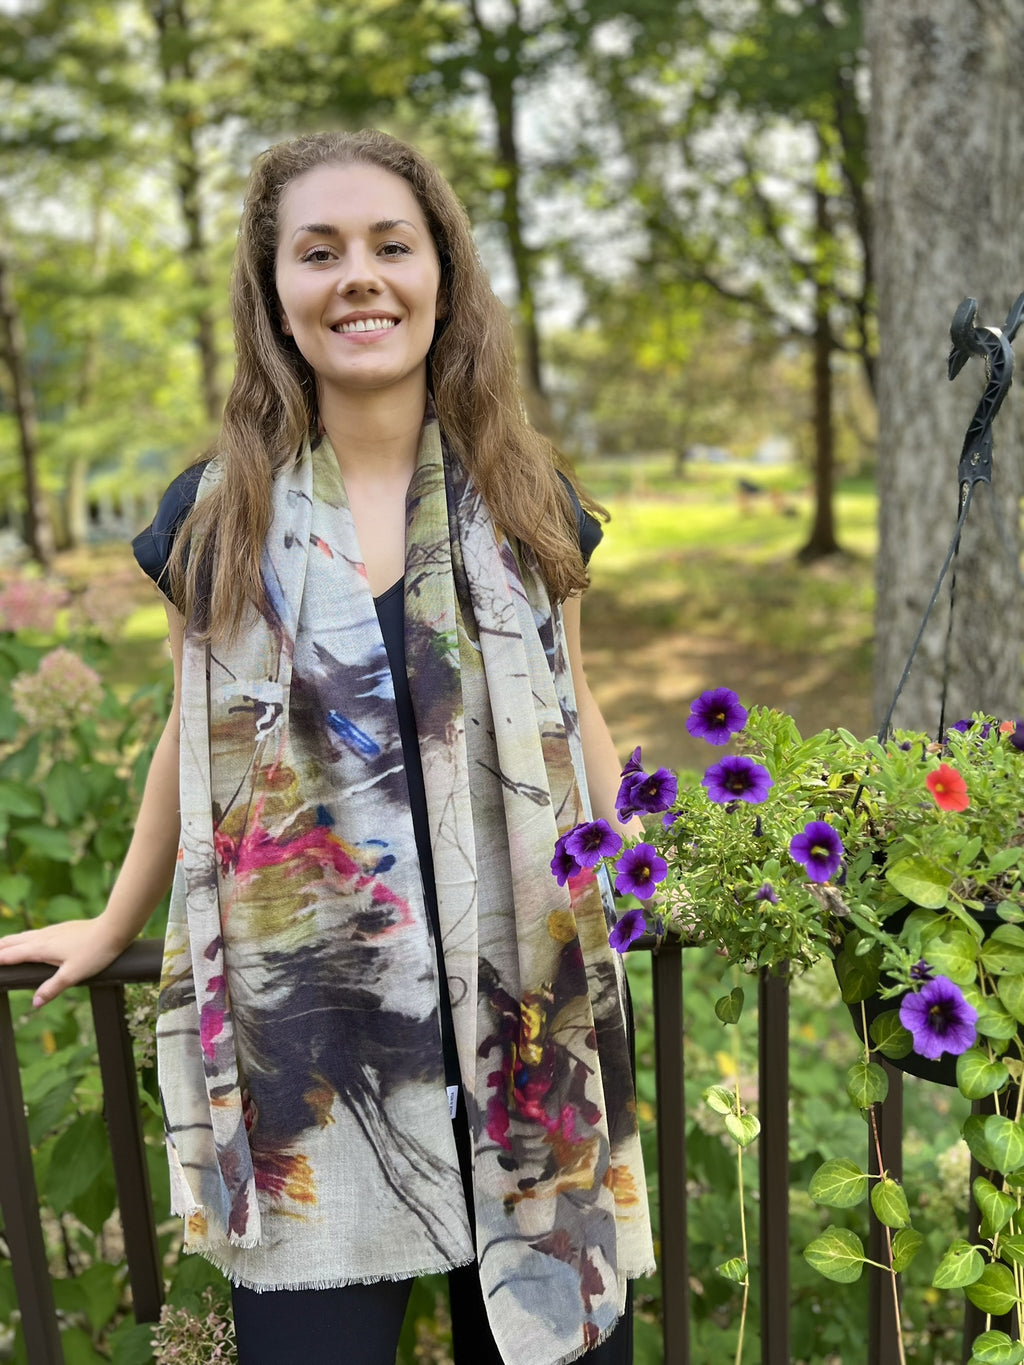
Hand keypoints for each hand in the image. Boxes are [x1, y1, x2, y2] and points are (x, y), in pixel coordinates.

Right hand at [0, 919, 130, 1008]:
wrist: (114, 928)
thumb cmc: (95, 952)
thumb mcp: (73, 975)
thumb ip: (52, 988)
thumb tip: (35, 1003)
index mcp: (41, 948)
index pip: (11, 955)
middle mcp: (43, 937)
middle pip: (13, 942)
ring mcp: (53, 931)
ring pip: (24, 935)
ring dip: (10, 941)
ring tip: (1, 946)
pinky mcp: (62, 928)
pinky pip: (35, 933)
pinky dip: (24, 938)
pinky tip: (30, 940)